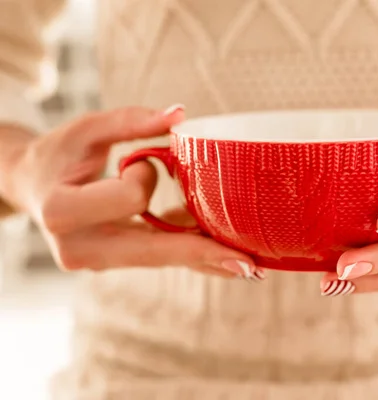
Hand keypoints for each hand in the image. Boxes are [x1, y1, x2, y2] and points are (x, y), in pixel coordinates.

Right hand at [4, 105, 263, 279]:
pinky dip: (189, 254)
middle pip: (154, 251)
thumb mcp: (87, 129)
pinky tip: (223, 261)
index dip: (145, 175)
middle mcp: (79, 249)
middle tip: (248, 266)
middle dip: (201, 255)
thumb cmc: (57, 154)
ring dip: (204, 260)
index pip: (129, 198)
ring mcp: (96, 262)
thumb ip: (130, 121)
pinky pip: (157, 257)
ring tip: (250, 268)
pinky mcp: (113, 262)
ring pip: (161, 260)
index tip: (140, 161)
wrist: (30, 187)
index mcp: (63, 211)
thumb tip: (181, 114)